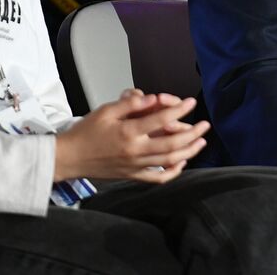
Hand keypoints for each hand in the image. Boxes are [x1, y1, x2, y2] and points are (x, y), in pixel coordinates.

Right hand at [54, 89, 208, 183]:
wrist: (70, 158)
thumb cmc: (86, 131)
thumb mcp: (106, 110)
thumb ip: (130, 104)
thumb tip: (153, 98)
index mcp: (128, 132)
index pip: (161, 120)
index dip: (179, 110)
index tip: (191, 103)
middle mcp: (135, 151)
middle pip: (172, 143)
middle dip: (192, 133)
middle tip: (205, 125)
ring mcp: (135, 166)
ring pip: (168, 161)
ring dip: (188, 151)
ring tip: (201, 142)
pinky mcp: (133, 176)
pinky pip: (157, 178)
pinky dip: (172, 172)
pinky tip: (182, 163)